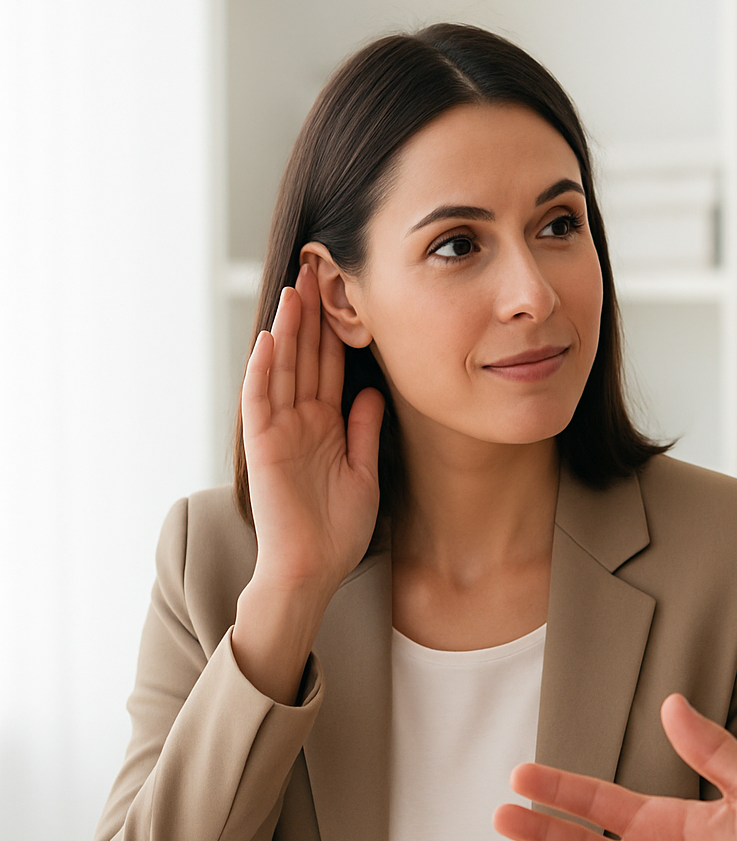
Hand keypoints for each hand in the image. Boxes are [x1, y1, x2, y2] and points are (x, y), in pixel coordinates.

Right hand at [232, 263, 385, 700]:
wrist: (313, 570)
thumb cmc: (337, 530)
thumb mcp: (363, 471)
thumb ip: (364, 430)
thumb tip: (373, 391)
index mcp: (326, 426)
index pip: (331, 368)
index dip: (337, 332)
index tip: (344, 294)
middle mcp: (301, 422)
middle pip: (306, 358)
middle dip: (311, 316)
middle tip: (316, 270)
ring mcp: (280, 432)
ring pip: (282, 370)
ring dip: (286, 331)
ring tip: (293, 290)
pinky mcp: (264, 448)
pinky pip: (261, 402)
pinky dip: (264, 372)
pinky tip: (269, 342)